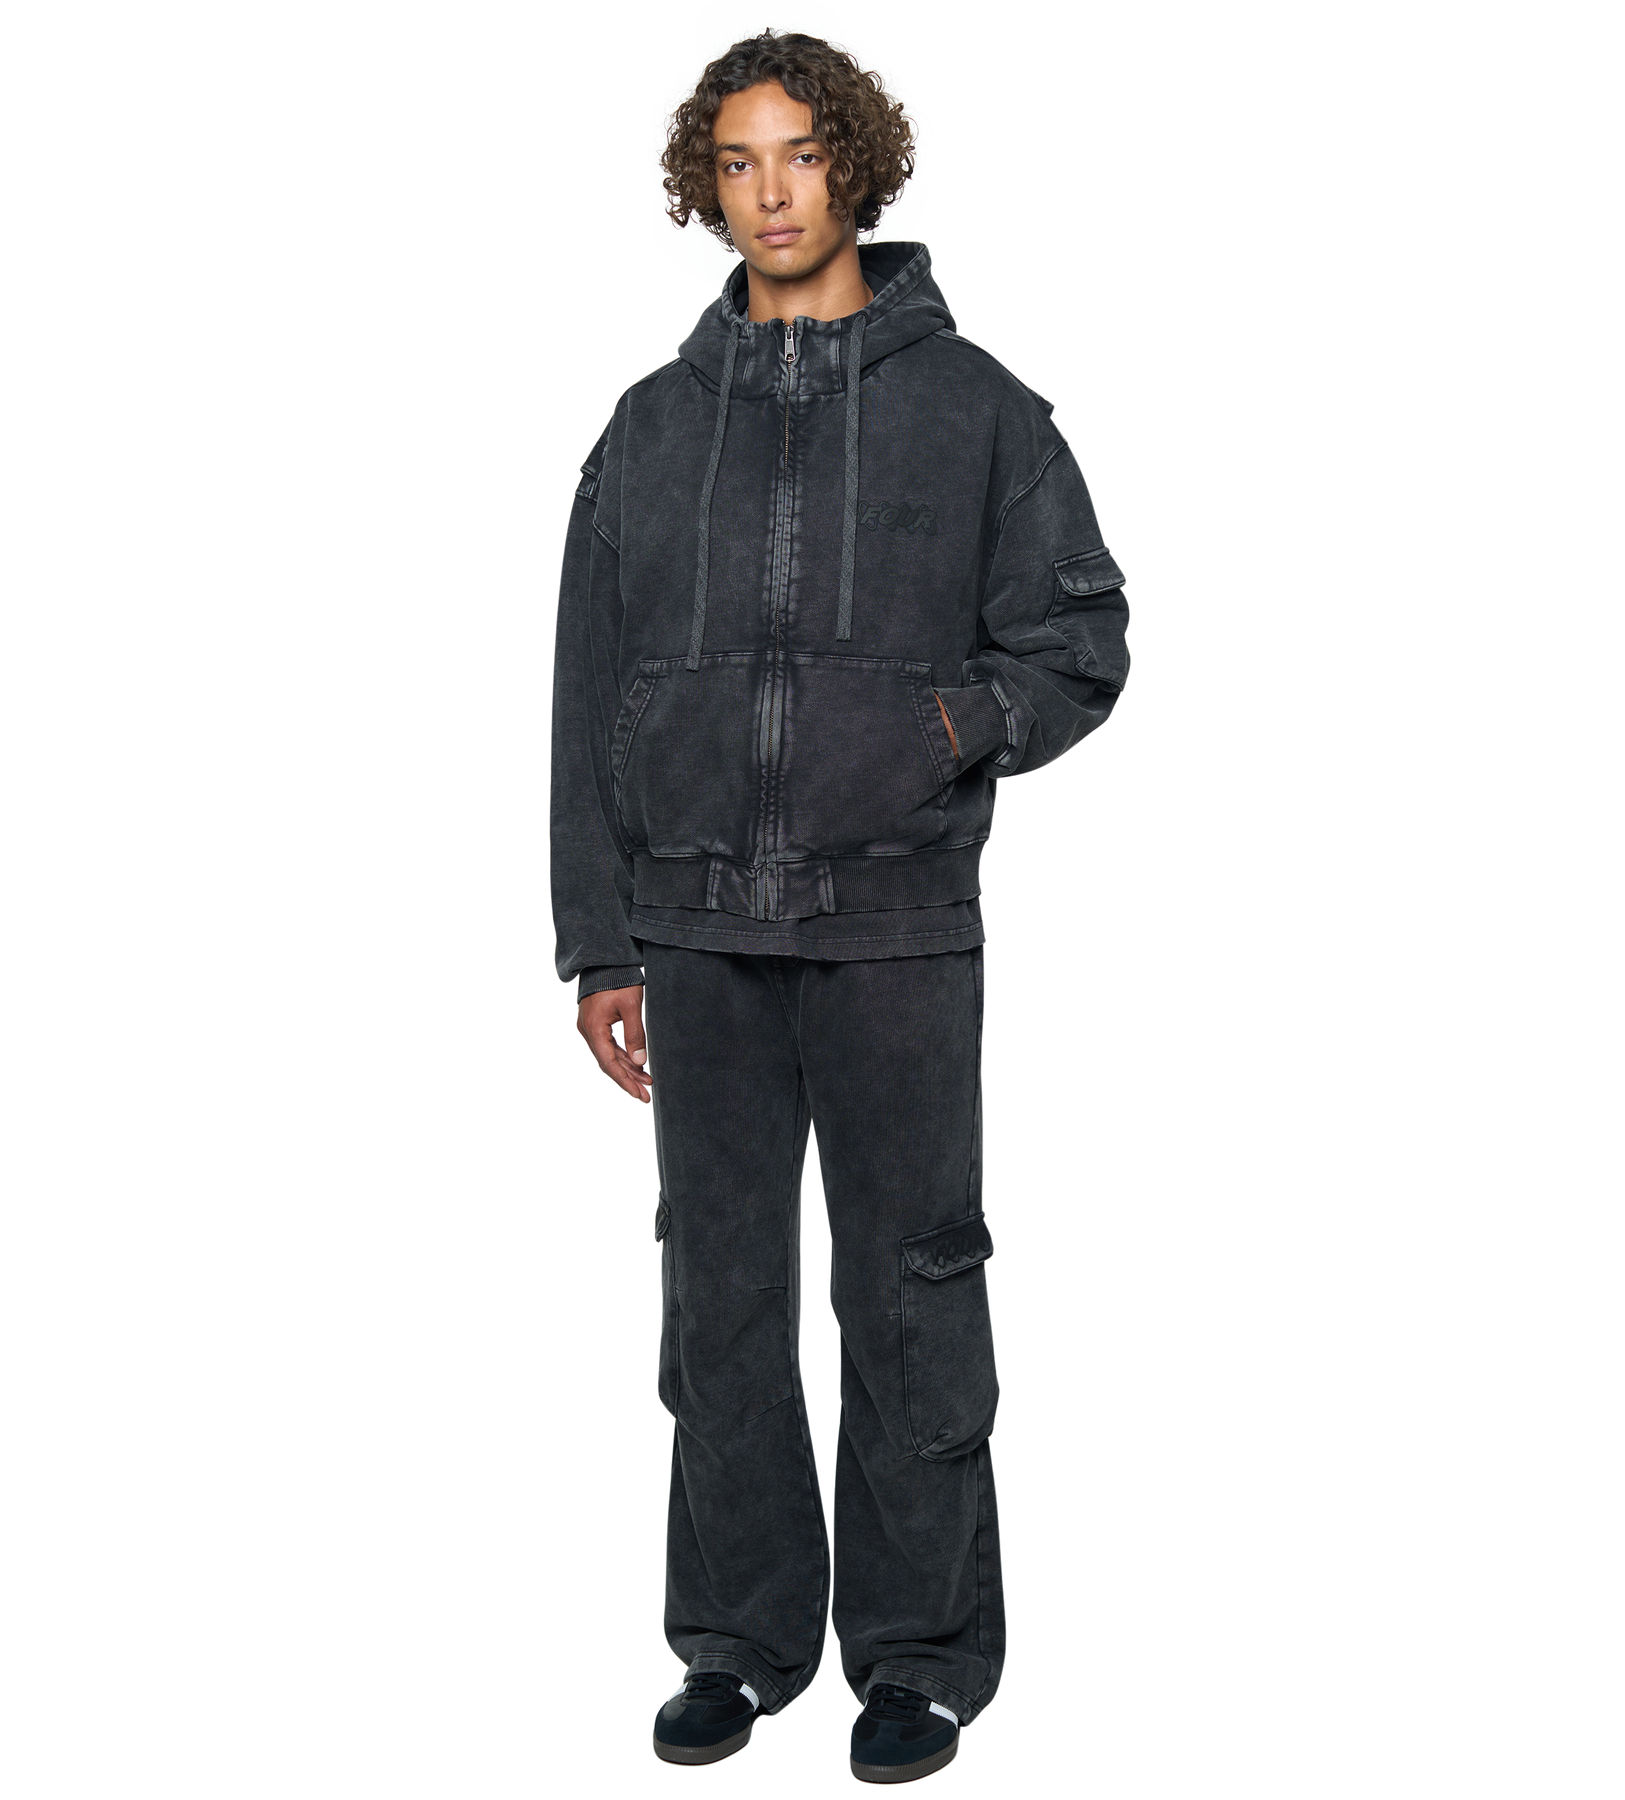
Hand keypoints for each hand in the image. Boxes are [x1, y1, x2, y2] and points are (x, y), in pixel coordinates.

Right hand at [576, 985, 653, 1105]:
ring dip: (628, 1068)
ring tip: (647, 1081)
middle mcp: (588, 1031)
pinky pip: (609, 1045)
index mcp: (594, 1029)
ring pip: (610, 1055)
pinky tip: (637, 1064)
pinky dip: (623, 1056)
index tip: (639, 1095)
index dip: (625, 1081)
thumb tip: (640, 1061)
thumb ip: (635, 1034)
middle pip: (609, 1063)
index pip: (609, 1064)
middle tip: (646, 1095)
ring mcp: (590, 1028)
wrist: (605, 960)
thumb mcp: (631, 1006)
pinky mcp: (596, 1023)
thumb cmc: (619, 979)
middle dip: (628, 1080)